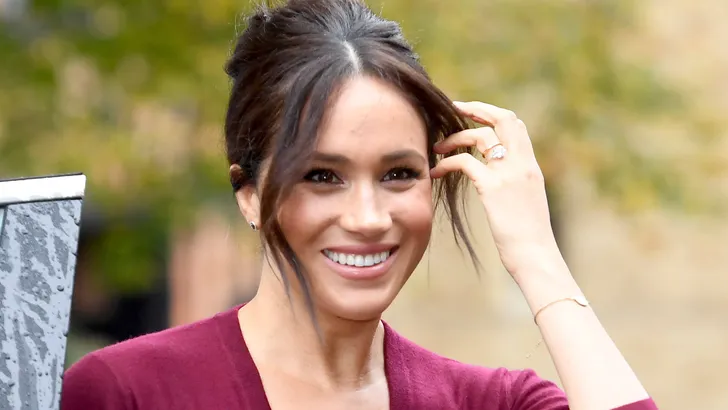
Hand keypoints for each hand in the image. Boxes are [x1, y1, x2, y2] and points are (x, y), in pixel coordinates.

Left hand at [430, 101, 561, 279]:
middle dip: (477, 108)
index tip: (473, 113)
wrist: (536, 257)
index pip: (516, 125)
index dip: (493, 114)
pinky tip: (436, 172)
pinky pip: (465, 162)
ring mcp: (510, 174)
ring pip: (481, 136)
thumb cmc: (529, 240)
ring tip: (438, 148)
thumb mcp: (527, 205)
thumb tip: (498, 185)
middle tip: (454, 108)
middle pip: (504, 118)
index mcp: (531, 167)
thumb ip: (515, 188)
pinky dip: (447, 162)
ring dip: (455, 137)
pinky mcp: (493, 188)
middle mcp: (523, 165)